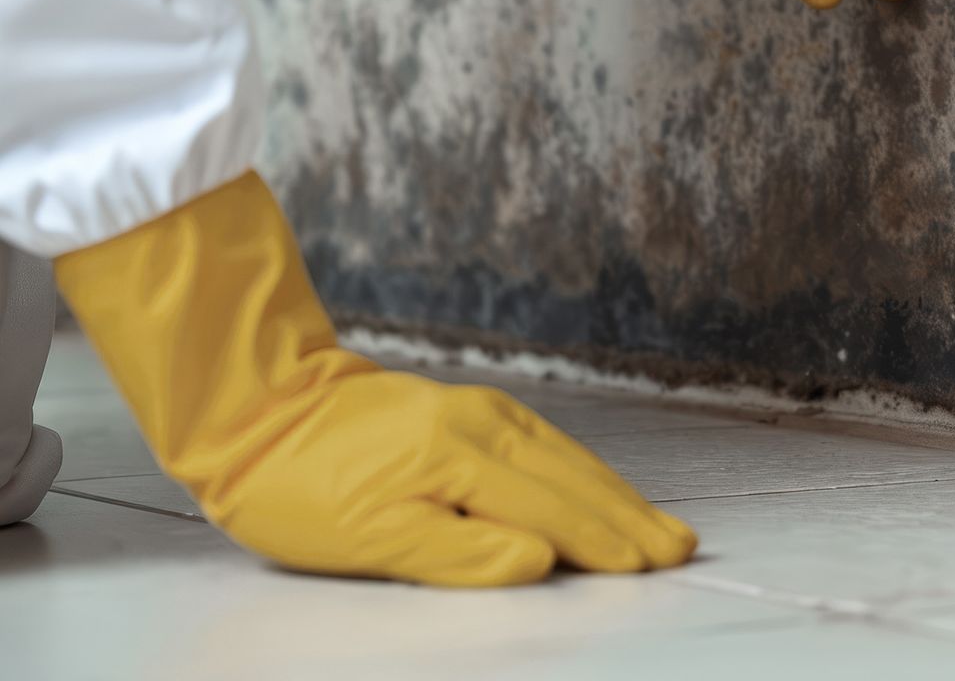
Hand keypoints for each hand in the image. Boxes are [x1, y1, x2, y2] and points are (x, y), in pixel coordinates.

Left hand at [205, 364, 695, 585]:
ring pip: (566, 458)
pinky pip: (545, 442)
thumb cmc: (298, 484)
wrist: (257, 404)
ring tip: (657, 524)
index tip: (647, 567)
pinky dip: (582, 469)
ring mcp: (480, 409)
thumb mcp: (366, 536)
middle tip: (680, 548)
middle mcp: (484, 424)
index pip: (551, 510)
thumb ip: (459, 551)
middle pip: (573, 480)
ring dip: (616, 493)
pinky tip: (596, 484)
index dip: (602, 543)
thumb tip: (539, 560)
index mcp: (462, 456)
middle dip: (629, 517)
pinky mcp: (469, 407)